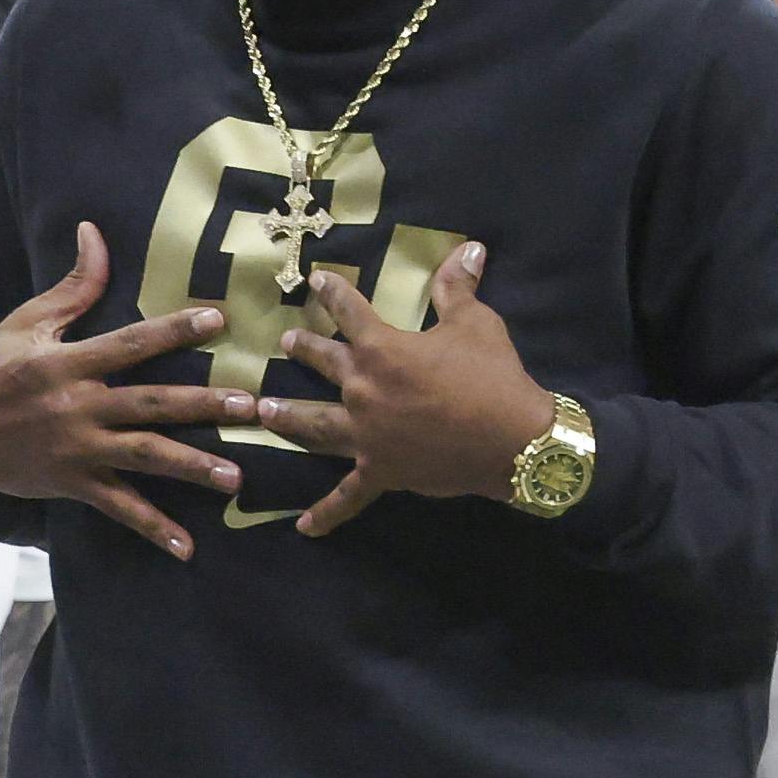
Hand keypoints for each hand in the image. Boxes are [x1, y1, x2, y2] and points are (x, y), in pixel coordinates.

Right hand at [0, 222, 252, 558]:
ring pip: (143, 458)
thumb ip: (71, 286)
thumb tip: (95, 231)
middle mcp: (77, 407)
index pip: (129, 344)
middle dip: (203, 406)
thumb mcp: (25, 323)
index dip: (173, 330)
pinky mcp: (72, 484)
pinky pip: (118, 508)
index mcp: (66, 363)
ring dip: (191, 468)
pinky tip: (186, 548)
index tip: (217, 319)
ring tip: (236, 477)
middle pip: (150, 404)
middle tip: (251, 406)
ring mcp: (77, 450)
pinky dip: (152, 529)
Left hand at [254, 243, 555, 535]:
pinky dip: (326, 514)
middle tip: (285, 344)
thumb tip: (468, 248)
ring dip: (288, 418)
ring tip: (264, 412)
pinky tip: (304, 528)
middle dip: (304, 351)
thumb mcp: (475, 324)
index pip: (349, 312)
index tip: (316, 282)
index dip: (332, 294)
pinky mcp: (380, 472)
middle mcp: (362, 391)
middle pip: (324, 365)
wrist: (513, 441)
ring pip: (314, 426)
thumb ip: (458, 288)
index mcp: (382, 350)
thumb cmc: (492, 377)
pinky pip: (347, 498)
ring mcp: (365, 436)